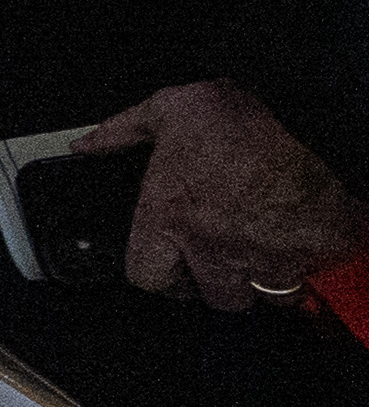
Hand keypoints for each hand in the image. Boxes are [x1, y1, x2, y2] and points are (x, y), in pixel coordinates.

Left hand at [103, 83, 363, 311]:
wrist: (308, 112)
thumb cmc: (240, 115)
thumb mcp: (169, 108)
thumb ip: (124, 131)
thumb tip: (89, 144)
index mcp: (170, 218)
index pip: (148, 277)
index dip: (161, 274)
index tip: (174, 265)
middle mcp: (216, 247)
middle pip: (217, 297)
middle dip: (223, 282)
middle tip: (230, 256)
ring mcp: (268, 255)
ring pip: (269, 295)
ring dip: (270, 277)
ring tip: (271, 248)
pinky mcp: (316, 251)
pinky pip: (315, 273)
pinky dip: (315, 261)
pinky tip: (309, 237)